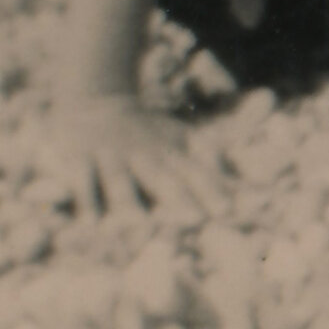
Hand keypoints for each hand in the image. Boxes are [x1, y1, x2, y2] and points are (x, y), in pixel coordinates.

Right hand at [47, 94, 231, 228]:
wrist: (94, 101)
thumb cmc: (147, 134)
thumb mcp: (180, 140)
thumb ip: (212, 158)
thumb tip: (250, 179)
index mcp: (171, 153)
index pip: (194, 173)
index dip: (211, 189)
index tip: (229, 210)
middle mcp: (144, 155)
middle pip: (162, 180)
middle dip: (179, 199)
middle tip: (196, 220)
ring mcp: (111, 156)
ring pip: (121, 183)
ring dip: (130, 204)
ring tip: (138, 227)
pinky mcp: (78, 158)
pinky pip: (82, 180)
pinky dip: (85, 199)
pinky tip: (90, 223)